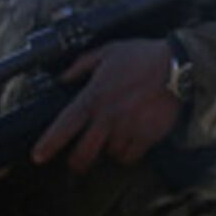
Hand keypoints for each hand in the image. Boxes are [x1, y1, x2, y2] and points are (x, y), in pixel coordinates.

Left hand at [30, 39, 181, 172]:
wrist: (177, 67)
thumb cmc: (143, 57)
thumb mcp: (108, 52)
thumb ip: (81, 65)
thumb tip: (63, 77)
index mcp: (94, 96)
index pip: (65, 124)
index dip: (49, 143)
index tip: (37, 156)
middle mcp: (107, 116)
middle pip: (83, 153)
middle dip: (77, 162)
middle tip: (77, 162)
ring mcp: (127, 129)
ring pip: (109, 154)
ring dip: (109, 150)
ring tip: (116, 136)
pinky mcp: (146, 137)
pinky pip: (130, 156)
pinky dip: (128, 153)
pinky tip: (131, 140)